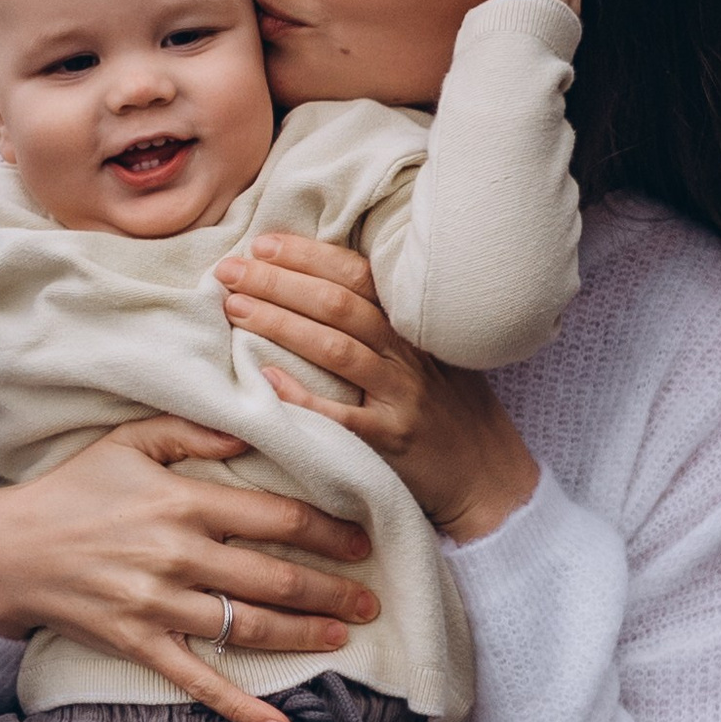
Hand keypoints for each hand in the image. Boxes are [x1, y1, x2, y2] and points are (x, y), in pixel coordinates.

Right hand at [0, 418, 379, 721]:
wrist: (4, 548)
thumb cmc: (70, 490)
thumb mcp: (127, 441)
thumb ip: (192, 430)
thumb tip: (252, 428)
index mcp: (182, 501)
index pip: (276, 518)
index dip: (327, 531)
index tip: (360, 541)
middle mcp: (177, 554)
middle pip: (275, 578)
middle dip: (332, 591)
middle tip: (370, 601)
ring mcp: (158, 604)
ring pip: (250, 627)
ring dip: (305, 637)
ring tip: (341, 637)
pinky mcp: (139, 643)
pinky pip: (199, 681)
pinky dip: (241, 706)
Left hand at [213, 234, 539, 543]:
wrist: (490, 478)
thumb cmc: (447, 411)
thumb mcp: (426, 356)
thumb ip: (382, 324)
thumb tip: (313, 287)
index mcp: (410, 326)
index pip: (356, 275)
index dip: (308, 256)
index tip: (262, 243)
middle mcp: (407, 354)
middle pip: (338, 304)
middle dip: (279, 281)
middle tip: (230, 269)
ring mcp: (401, 397)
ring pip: (337, 349)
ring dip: (281, 324)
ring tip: (236, 308)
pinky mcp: (392, 442)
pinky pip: (343, 417)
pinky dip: (304, 397)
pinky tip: (267, 380)